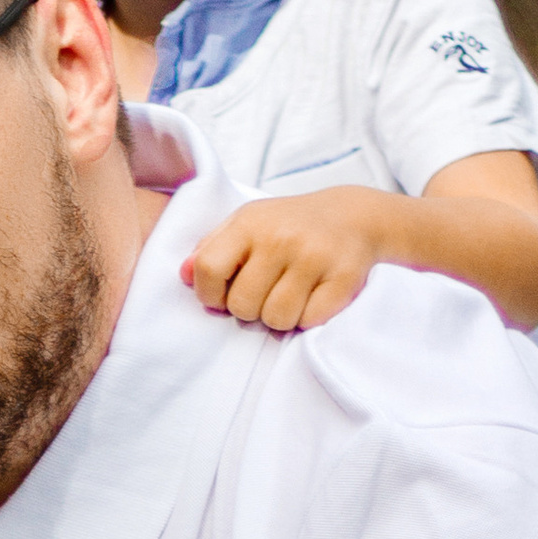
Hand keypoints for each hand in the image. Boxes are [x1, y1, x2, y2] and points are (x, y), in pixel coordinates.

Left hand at [183, 185, 402, 331]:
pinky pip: (309, 322)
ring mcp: (314, 258)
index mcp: (250, 223)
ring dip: (279, 317)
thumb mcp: (247, 224)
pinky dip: (307, 318)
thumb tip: (184, 275)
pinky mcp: (343, 280)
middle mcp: (281, 238)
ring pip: (276, 320)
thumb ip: (211, 248)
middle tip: (265, 293)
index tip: (222, 296)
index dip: (209, 294)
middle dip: (249, 309)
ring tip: (288, 295)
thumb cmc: (288, 225)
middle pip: (242, 306)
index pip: (208, 270)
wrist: (354, 217)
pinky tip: (312, 296)